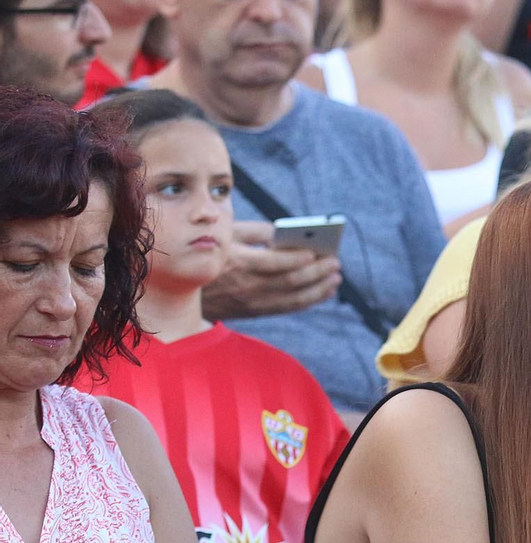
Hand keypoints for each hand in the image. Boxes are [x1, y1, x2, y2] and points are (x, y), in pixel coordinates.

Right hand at [201, 221, 340, 319]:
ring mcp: (252, 301)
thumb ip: (254, 231)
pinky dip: (309, 300)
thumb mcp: (223, 234)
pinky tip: (323, 292)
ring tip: (336, 278)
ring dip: (318, 288)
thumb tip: (281, 233)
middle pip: (290, 281)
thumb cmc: (207, 251)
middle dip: (317, 272)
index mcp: (238, 262)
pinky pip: (287, 308)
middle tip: (335, 263)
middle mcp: (247, 285)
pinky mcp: (255, 311)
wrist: (182, 288)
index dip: (300, 258)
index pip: (276, 262)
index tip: (318, 251)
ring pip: (293, 298)